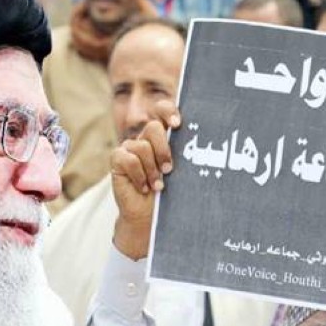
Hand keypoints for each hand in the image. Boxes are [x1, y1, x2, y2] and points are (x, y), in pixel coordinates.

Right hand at [111, 101, 180, 259]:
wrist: (150, 215)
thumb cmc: (171, 192)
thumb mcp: (182, 172)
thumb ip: (186, 155)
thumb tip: (207, 144)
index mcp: (163, 136)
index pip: (162, 110)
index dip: (168, 111)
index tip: (177, 124)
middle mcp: (146, 138)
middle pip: (153, 127)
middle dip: (163, 150)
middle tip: (169, 169)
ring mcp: (130, 147)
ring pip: (142, 146)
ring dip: (152, 169)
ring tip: (158, 184)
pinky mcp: (117, 159)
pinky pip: (128, 159)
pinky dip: (139, 175)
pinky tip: (145, 188)